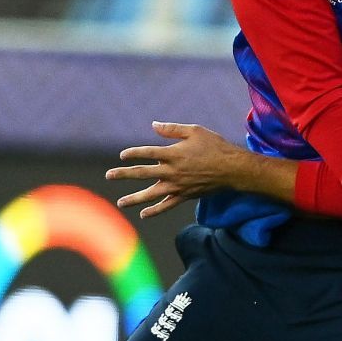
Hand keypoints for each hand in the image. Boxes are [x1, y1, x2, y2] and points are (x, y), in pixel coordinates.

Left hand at [105, 121, 248, 218]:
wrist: (232, 169)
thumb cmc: (214, 146)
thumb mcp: (195, 131)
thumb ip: (172, 129)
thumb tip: (153, 126)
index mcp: (173, 153)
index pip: (147, 153)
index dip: (133, 153)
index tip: (122, 156)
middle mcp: (172, 171)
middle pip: (143, 173)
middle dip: (124, 174)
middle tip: (109, 175)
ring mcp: (178, 186)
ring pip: (151, 194)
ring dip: (134, 198)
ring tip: (120, 202)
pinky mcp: (185, 196)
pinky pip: (167, 205)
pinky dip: (155, 211)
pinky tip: (143, 214)